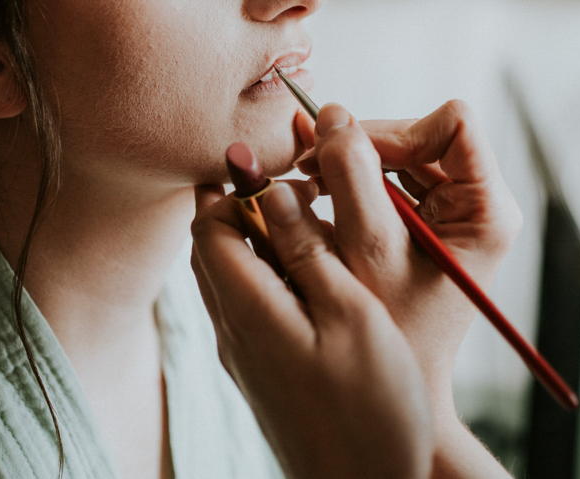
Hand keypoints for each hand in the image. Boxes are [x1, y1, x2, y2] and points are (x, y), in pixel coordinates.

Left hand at [191, 181, 431, 478]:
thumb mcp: (351, 316)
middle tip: (297, 184)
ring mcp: (245, 357)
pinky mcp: (263, 374)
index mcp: (248, 311)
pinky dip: (271, 273)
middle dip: (241, 206)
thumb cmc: (373, 410)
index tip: (283, 170)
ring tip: (314, 220)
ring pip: (230, 276)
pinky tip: (318, 273)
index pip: (207, 227)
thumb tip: (271, 191)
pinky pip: (249, 305)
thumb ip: (308, 250)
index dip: (235, 187)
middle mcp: (233, 332)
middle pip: (211, 248)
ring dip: (259, 239)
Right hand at [294, 101, 522, 420]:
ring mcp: (451, 211)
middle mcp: (476, 203)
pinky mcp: (424, 221)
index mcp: (487, 209)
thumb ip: (352, 177)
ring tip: (309, 185)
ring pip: (398, 153)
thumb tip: (332, 113)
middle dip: (362, 146)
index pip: (453, 124)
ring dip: (351, 163)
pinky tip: (321, 200)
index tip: (346, 157)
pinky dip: (350, 182)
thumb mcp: (370, 248)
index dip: (397, 130)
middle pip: (420, 134)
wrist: (397, 385)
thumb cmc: (393, 330)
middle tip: (308, 168)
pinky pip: (387, 177)